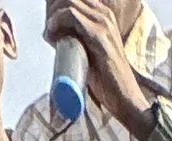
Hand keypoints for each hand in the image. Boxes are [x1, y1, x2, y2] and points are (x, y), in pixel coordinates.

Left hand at [43, 0, 149, 128]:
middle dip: (52, 8)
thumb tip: (54, 34)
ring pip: (68, 2)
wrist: (125, 99)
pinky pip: (71, 14)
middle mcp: (105, 14)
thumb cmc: (107, 82)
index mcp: (104, 16)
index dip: (56, 6)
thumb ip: (77, 39)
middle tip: (47, 27)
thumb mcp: (90, 52)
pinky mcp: (99, 35)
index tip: (49, 24)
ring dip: (52, 14)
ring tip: (48, 32)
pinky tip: (51, 33)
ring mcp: (104, 23)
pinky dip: (56, 21)